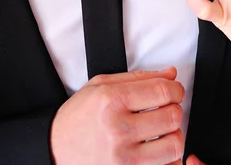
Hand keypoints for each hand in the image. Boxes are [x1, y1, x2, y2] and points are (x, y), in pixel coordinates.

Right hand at [50, 67, 184, 164]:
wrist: (54, 149)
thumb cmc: (77, 118)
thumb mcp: (101, 86)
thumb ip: (139, 78)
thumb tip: (170, 74)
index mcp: (111, 101)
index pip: (163, 91)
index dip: (176, 90)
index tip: (174, 92)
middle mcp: (118, 129)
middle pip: (172, 116)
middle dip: (174, 110)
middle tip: (165, 110)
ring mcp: (123, 157)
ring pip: (174, 144)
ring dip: (173, 135)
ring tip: (161, 132)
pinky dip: (168, 158)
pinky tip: (157, 150)